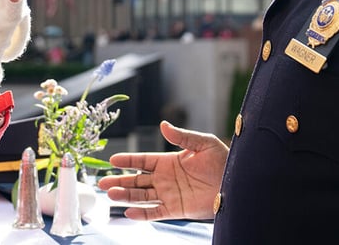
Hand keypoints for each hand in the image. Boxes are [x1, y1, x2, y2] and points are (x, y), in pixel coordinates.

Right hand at [97, 121, 228, 220]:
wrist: (236, 182)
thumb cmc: (222, 161)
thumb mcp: (203, 143)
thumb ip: (182, 136)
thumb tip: (163, 125)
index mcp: (168, 161)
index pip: (142, 161)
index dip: (127, 161)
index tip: (112, 161)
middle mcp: (165, 179)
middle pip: (137, 180)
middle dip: (119, 181)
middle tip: (101, 183)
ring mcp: (169, 195)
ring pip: (142, 196)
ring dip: (126, 195)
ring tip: (110, 194)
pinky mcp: (176, 209)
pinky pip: (155, 212)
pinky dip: (142, 213)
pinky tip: (129, 212)